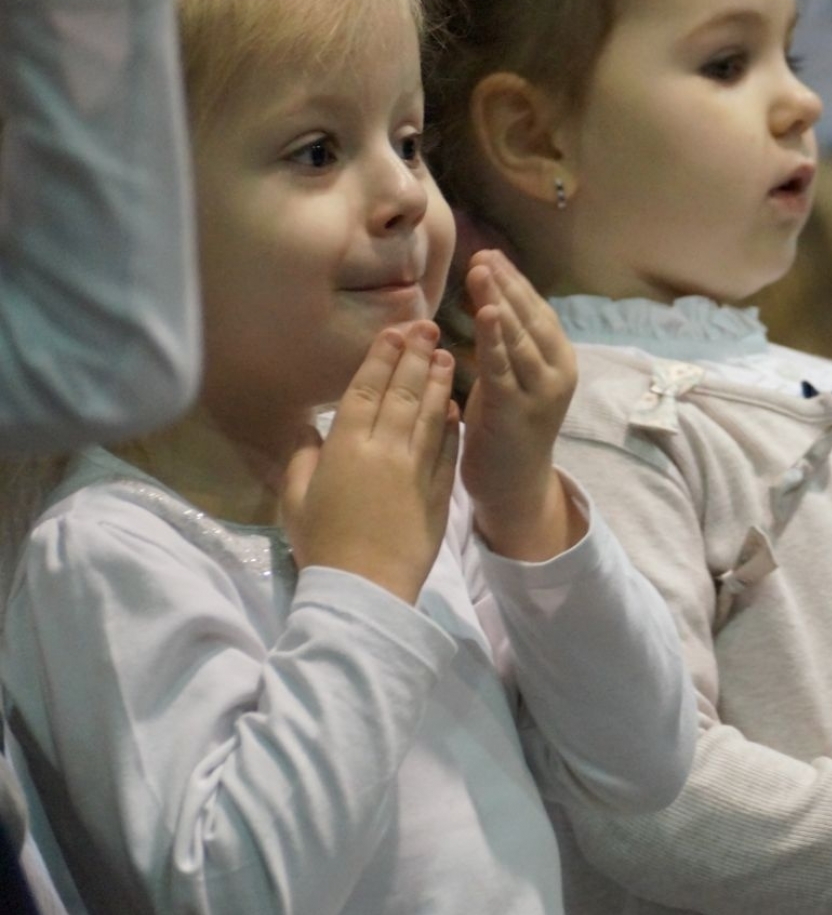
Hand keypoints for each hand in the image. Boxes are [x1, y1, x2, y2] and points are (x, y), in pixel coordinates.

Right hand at [280, 322, 459, 603]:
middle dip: (415, 356)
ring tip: (445, 354)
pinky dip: (451, 426)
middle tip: (429, 325)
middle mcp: (385, 450)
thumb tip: (307, 429)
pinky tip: (455, 406)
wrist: (365, 588)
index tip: (394, 332)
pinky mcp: (439, 493)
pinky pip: (448, 450)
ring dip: (438, 382)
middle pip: (402, 393)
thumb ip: (301, 459)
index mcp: (346, 448)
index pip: (365, 391)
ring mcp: (416, 470)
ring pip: (429, 415)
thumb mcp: (294, 500)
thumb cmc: (322, 544)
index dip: (381, 358)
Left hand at [459, 249, 580, 560]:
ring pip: (520, 338)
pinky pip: (504, 368)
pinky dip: (495, 339)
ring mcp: (541, 393)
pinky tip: (485, 313)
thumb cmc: (507, 429)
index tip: (490, 255)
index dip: (515, 282)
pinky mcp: (518, 412)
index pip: (538, 312)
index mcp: (561, 361)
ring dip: (499, 301)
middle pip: (531, 319)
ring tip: (481, 271)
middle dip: (506, 284)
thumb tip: (491, 297)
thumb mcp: (513, 378)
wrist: (514, 486)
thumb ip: (508, 344)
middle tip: (482, 255)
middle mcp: (559, 373)